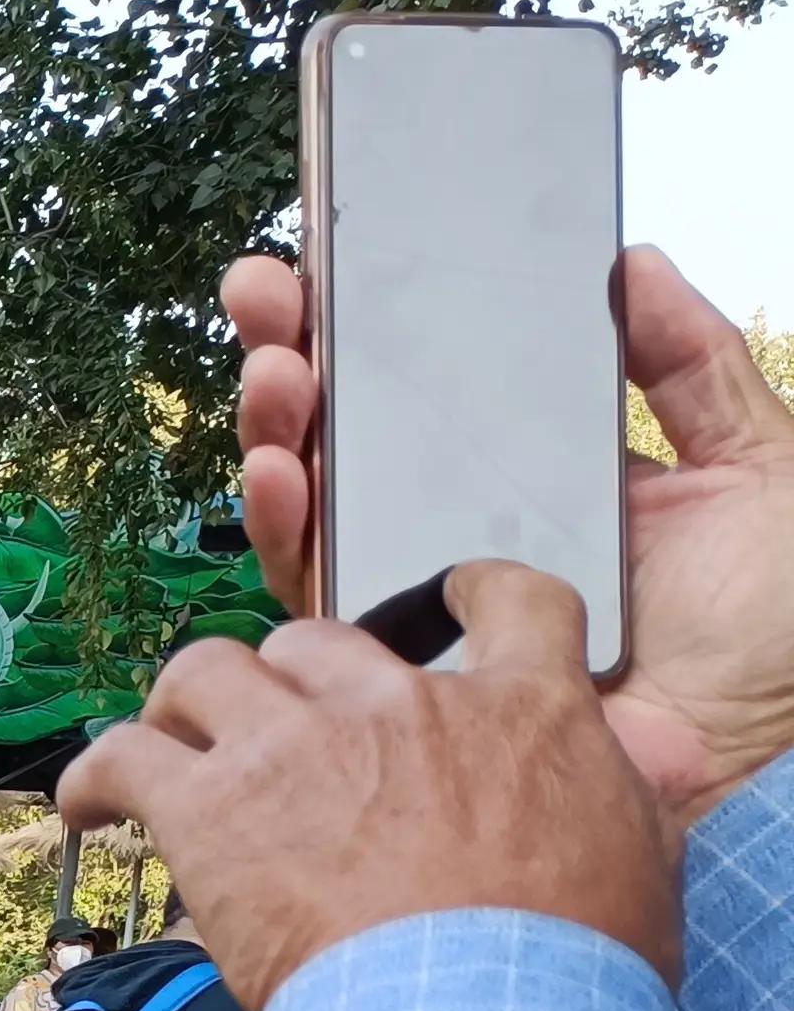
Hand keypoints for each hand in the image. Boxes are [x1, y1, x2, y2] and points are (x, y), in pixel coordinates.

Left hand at [60, 560, 676, 1002]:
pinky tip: (88, 805)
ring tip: (171, 752)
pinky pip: (124, 755)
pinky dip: (95, 775)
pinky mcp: (213, 806)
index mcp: (525, 711)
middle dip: (289, 682)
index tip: (442, 604)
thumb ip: (607, 805)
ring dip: (183, 706)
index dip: (467, 594)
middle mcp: (404, 704)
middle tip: (273, 738)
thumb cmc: (560, 972)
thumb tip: (597, 800)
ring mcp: (300, 746)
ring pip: (208, 669)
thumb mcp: (631, 862)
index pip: (511, 602)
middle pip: (320, 642)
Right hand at [230, 243, 793, 826]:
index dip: (374, 323)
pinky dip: (282, 521)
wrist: (749, 753)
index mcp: (537, 475)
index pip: (434, 385)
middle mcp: (461, 529)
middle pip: (351, 429)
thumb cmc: (772, 635)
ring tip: (276, 366)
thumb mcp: (758, 467)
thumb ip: (694, 366)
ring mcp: (417, 598)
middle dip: (293, 350)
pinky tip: (282, 467)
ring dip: (277, 424)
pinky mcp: (388, 667)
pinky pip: (313, 590)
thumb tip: (633, 262)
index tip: (335, 256)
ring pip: (314, 500)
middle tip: (266, 290)